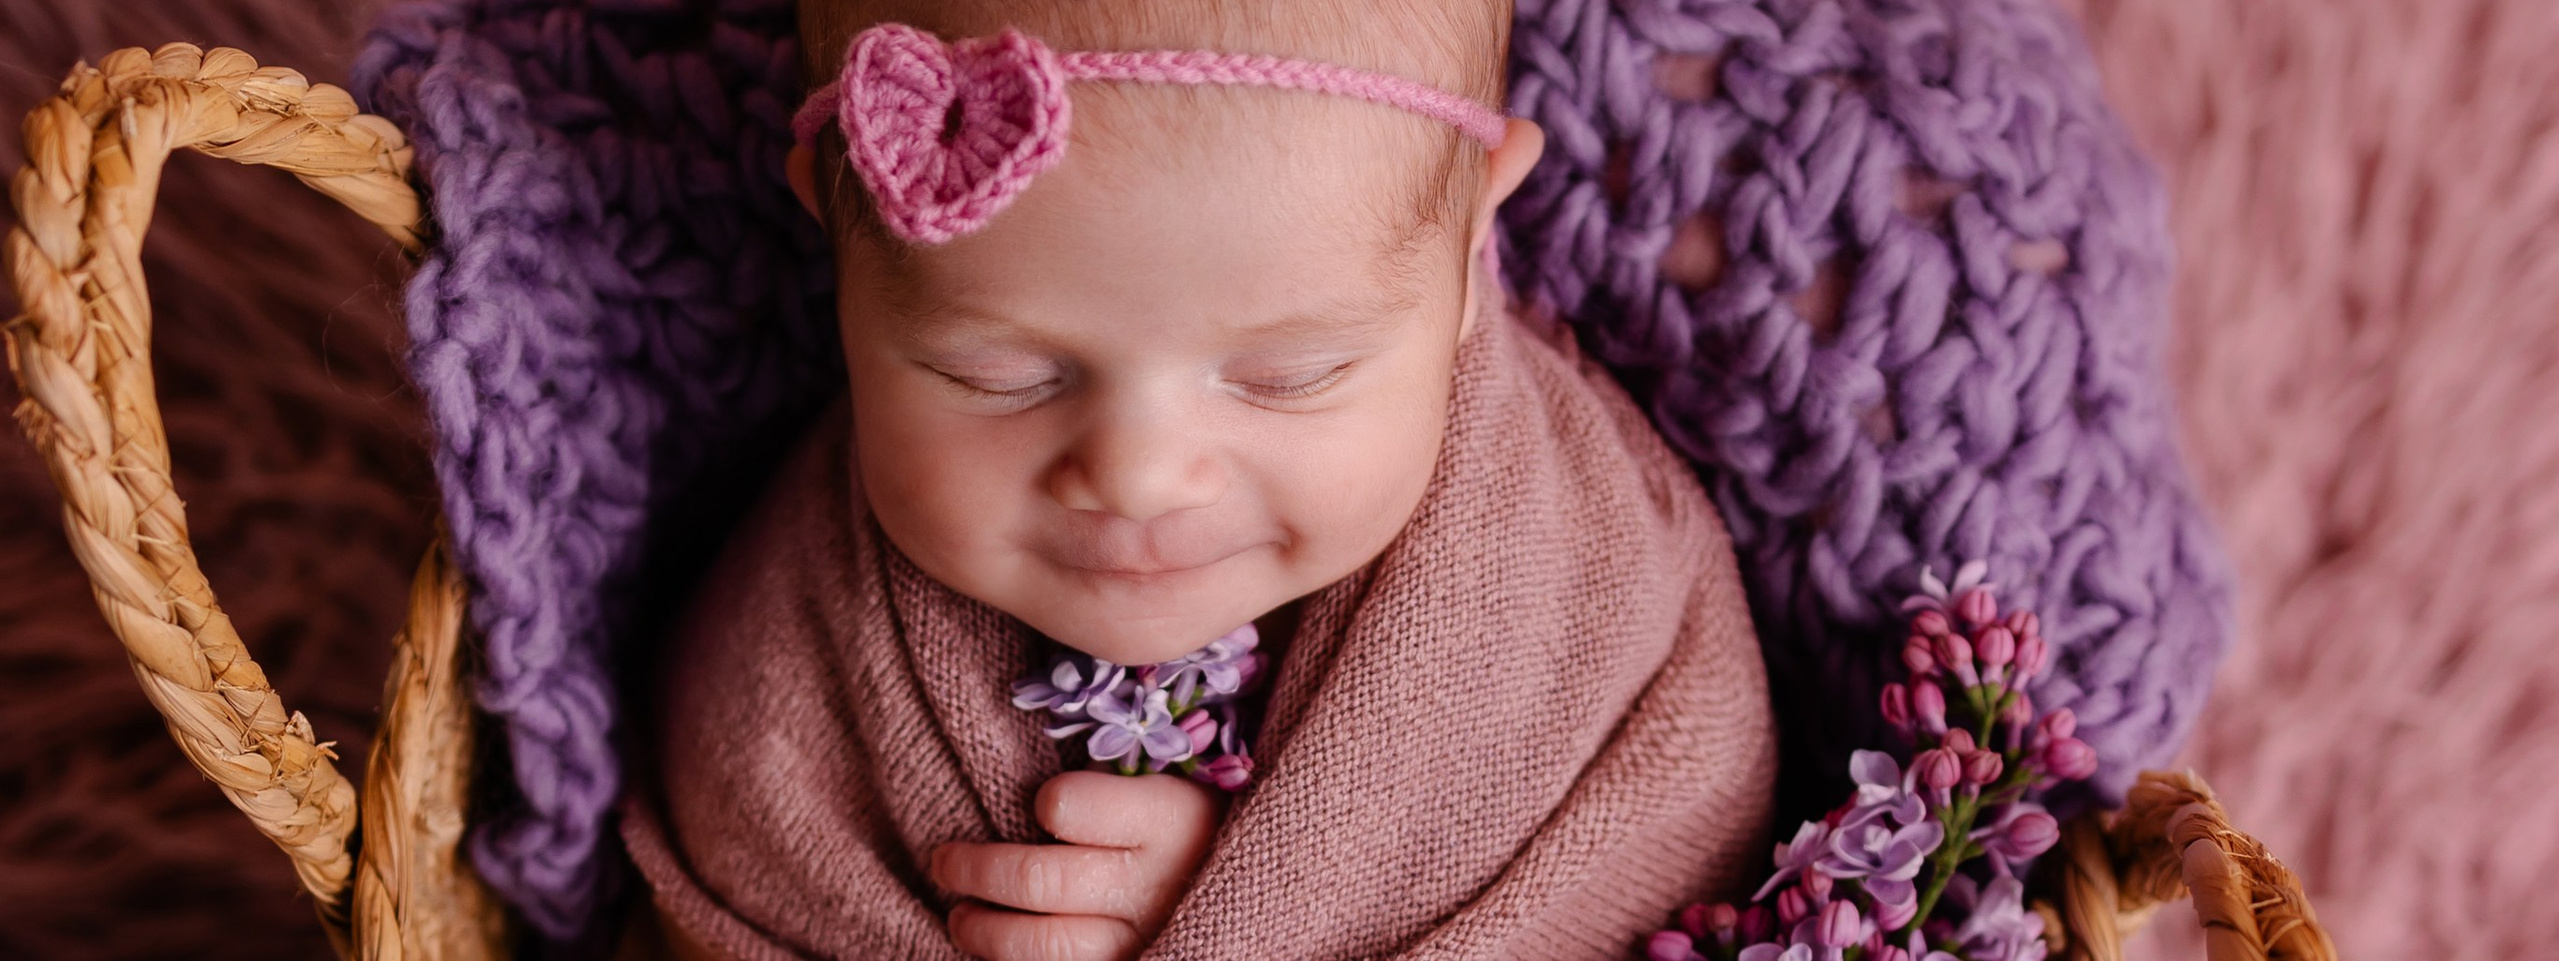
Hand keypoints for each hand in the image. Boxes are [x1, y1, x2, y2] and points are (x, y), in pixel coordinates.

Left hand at [930, 770, 1225, 960]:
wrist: (1280, 890)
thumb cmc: (1210, 827)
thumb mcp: (1181, 783)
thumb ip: (1116, 780)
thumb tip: (1031, 785)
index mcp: (1170, 817)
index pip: (1069, 806)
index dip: (1045, 804)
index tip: (1041, 805)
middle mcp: (1156, 884)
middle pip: (1036, 881)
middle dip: (974, 872)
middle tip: (944, 862)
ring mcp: (1147, 940)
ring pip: (1040, 944)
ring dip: (982, 931)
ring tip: (960, 915)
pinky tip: (1003, 950)